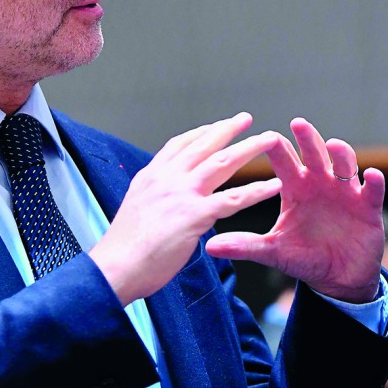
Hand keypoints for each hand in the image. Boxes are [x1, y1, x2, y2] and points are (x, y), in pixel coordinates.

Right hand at [89, 112, 282, 305]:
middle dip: (228, 129)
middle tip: (246, 118)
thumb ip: (153, 197)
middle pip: (204, 145)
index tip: (216, 126)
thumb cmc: (123, 250)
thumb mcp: (134, 209)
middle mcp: (166, 178)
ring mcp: (181, 194)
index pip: (179, 145)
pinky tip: (274, 185)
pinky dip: (256, 190)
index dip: (201, 133)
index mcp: (151, 176)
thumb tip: (164, 199)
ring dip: (250, 148)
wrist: (114, 269)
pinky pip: (233, 199)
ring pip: (223, 162)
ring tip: (270, 139)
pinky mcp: (195, 215)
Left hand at [206, 118, 385, 303]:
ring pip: (345, 165)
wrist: (338, 277)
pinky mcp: (368, 206)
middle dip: (307, 139)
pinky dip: (374, 182)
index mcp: (296, 188)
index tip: (264, 138)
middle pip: (314, 155)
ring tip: (334, 145)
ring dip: (341, 154)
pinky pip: (373, 191)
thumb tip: (208, 246)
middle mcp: (321, 183)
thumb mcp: (273, 251)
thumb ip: (245, 245)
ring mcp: (346, 192)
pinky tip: (371, 175)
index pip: (284, 162)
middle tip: (298, 124)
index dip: (275, 150)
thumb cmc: (304, 257)